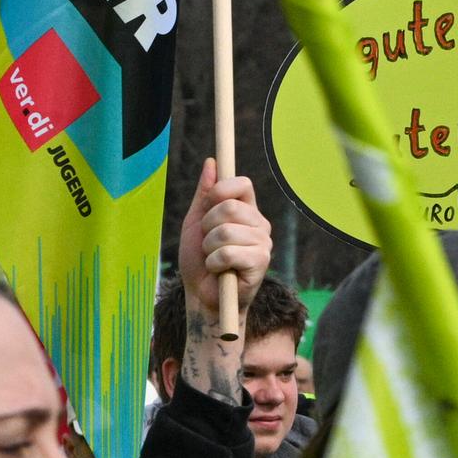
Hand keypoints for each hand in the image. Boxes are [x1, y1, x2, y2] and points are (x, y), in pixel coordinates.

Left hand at [175, 160, 272, 402]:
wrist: (201, 295)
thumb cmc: (199, 260)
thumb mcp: (195, 223)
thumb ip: (204, 194)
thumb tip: (212, 161)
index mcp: (245, 210)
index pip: (240, 183)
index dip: (220, 189)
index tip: (207, 206)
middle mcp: (259, 223)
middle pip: (229, 206)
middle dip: (207, 226)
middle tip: (208, 243)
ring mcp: (262, 243)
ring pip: (226, 231)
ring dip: (208, 248)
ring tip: (213, 260)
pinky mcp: (261, 263)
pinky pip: (228, 253)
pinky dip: (214, 263)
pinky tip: (220, 271)